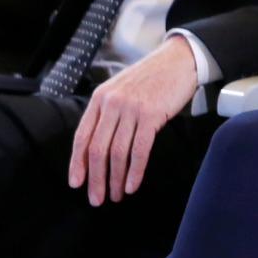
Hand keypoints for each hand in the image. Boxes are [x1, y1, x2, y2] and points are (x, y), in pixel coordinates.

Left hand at [68, 36, 199, 205]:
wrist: (180, 59)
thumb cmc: (152, 77)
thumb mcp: (122, 89)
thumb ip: (109, 112)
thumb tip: (99, 146)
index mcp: (100, 98)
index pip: (82, 136)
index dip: (77, 163)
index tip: (77, 183)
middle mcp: (112, 103)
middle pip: (97, 149)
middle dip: (95, 178)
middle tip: (97, 198)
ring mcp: (131, 109)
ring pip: (117, 153)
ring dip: (116, 179)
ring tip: (117, 195)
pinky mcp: (151, 115)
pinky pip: (139, 150)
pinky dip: (135, 171)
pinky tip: (133, 184)